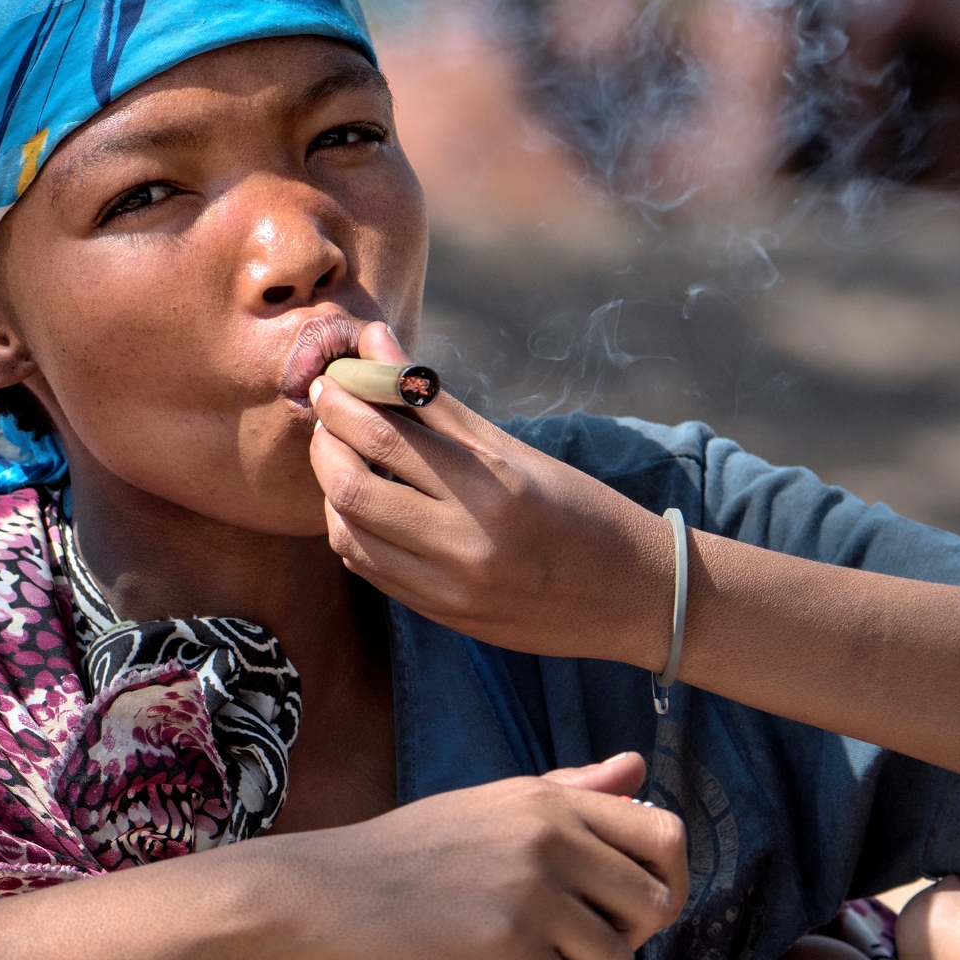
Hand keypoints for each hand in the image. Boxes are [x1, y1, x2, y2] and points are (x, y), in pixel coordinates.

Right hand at [263, 752, 686, 959]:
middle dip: (624, 946)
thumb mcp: (489, 806)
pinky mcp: (503, 941)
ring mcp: (528, 886)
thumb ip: (568, 790)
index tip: (622, 916)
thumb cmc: (402, 857)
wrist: (319, 893)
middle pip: (655, 905)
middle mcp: (549, 833)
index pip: (666, 832)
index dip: (666, 884)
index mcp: (549, 798)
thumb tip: (639, 767)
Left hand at [307, 323, 676, 669]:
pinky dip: (351, 531)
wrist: (633, 595)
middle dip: (325, 444)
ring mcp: (450, 587)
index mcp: (492, 486)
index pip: (387, 436)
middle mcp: (466, 541)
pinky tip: (363, 505)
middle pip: (352, 487)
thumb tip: (375, 343)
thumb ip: (435, 402)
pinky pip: (370, 571)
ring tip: (342, 457)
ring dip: (331, 490)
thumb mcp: (515, 450)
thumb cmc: (580, 509)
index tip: (333, 381)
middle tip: (327, 415)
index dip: (343, 404)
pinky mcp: (444, 616)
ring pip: (348, 535)